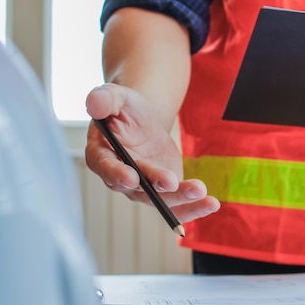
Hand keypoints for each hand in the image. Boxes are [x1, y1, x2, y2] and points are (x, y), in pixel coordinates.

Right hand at [85, 83, 219, 222]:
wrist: (145, 120)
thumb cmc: (126, 108)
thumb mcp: (117, 97)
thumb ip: (105, 99)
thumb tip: (93, 103)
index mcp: (101, 155)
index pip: (106, 167)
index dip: (117, 174)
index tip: (132, 178)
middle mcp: (120, 179)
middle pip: (138, 187)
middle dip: (156, 185)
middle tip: (171, 182)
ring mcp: (143, 190)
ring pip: (161, 200)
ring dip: (182, 198)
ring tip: (201, 190)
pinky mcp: (164, 193)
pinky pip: (178, 205)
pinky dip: (194, 207)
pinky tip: (211, 204)